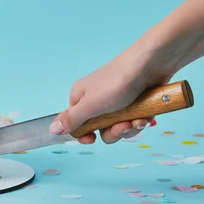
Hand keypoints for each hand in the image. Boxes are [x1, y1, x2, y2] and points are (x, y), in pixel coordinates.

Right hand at [49, 47, 172, 143]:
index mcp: (81, 98)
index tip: (92, 139)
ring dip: (128, 128)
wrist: (151, 65)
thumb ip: (71, 119)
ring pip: (117, 128)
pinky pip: (132, 121)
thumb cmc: (117, 82)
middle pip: (99, 129)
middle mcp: (96, 100)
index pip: (76, 124)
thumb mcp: (91, 105)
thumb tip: (52, 129)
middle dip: (113, 132)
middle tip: (122, 126)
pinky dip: (138, 121)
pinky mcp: (133, 103)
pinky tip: (145, 116)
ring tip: (137, 120)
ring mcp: (116, 102)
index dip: (84, 134)